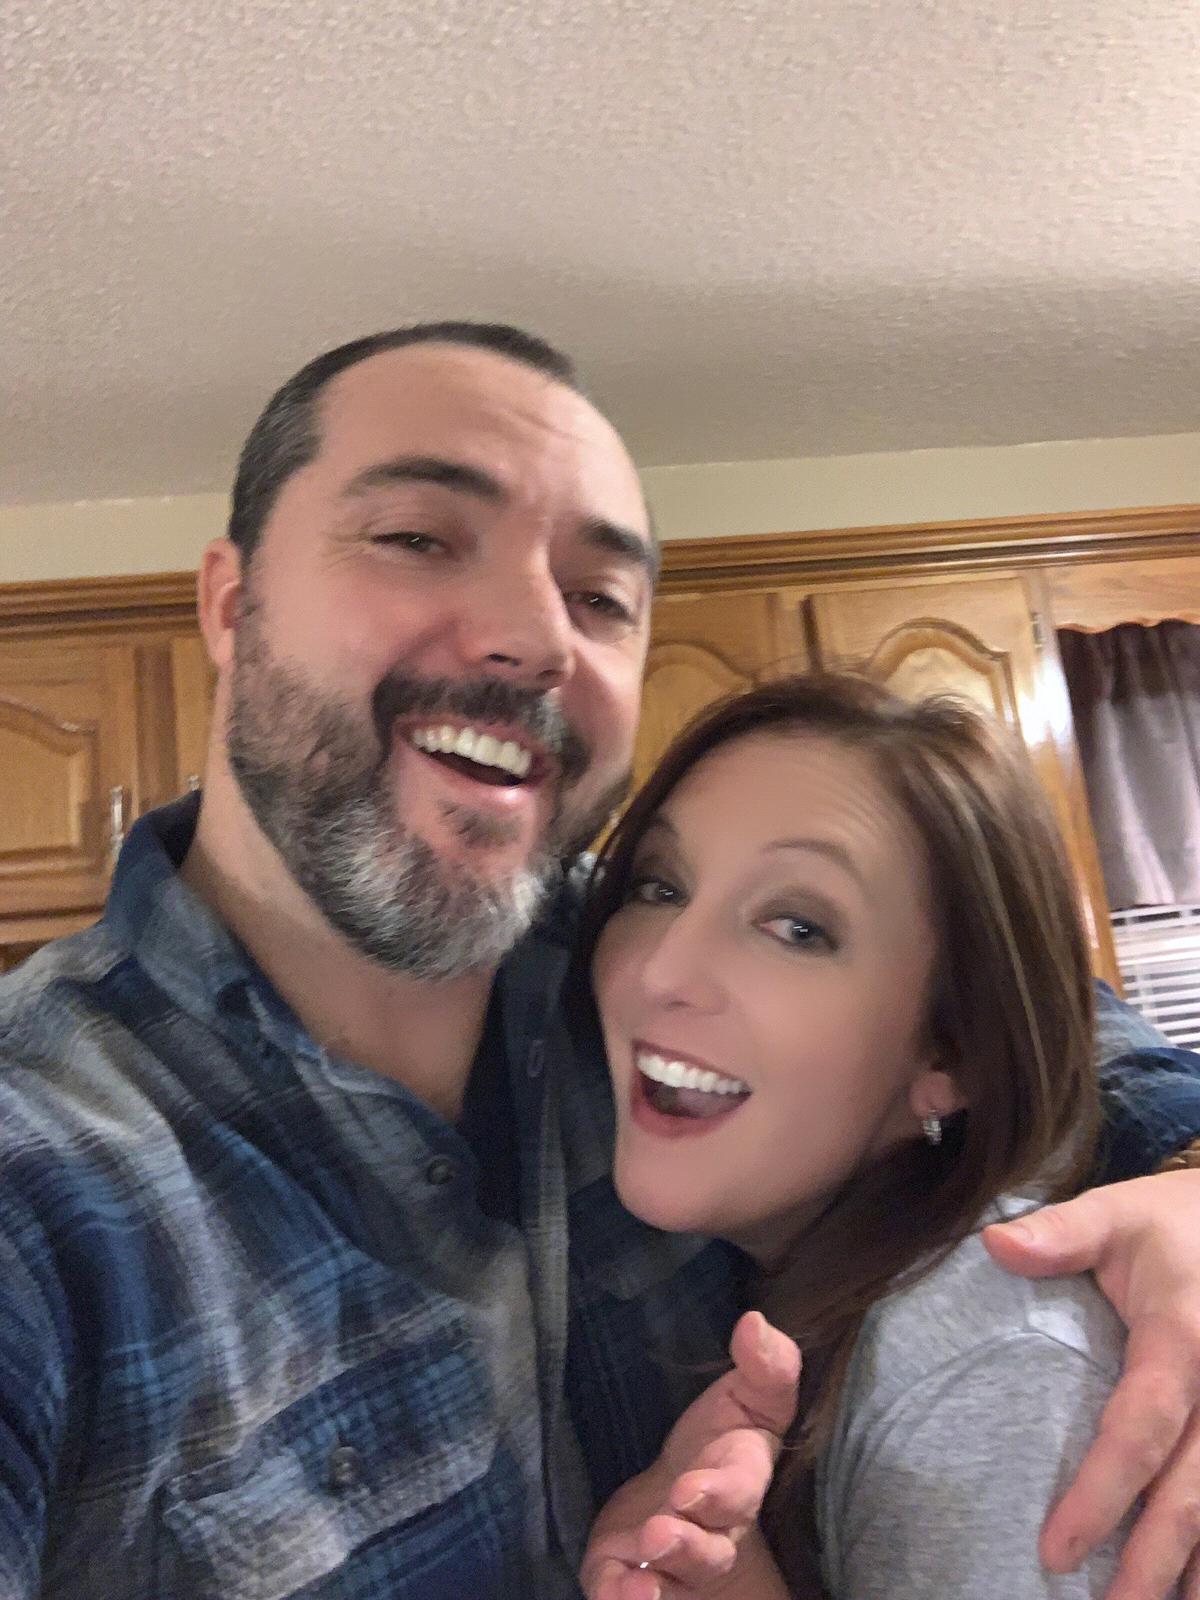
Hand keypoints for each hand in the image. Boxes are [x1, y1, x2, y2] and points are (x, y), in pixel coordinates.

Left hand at [581, 1310, 799, 1599]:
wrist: (683, 1494)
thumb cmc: (720, 1440)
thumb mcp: (749, 1396)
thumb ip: (765, 1364)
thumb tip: (755, 1322)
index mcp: (740, 1483)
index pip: (739, 1492)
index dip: (719, 1495)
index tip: (690, 1489)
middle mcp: (712, 1534)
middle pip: (709, 1553)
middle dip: (686, 1547)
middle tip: (659, 1534)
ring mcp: (672, 1564)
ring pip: (672, 1587)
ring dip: (654, 1590)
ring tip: (635, 1590)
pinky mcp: (628, 1575)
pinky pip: (622, 1594)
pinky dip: (615, 1597)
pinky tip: (609, 1593)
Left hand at [985, 1171, 1199, 1599]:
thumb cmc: (1169, 1224)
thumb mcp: (1115, 1212)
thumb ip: (1060, 1233)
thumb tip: (992, 1244)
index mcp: (1183, 1337)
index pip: (1142, 1428)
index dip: (1103, 1492)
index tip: (1058, 1549)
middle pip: (1193, 1490)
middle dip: (1155, 1559)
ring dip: (1197, 1564)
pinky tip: (1195, 1585)